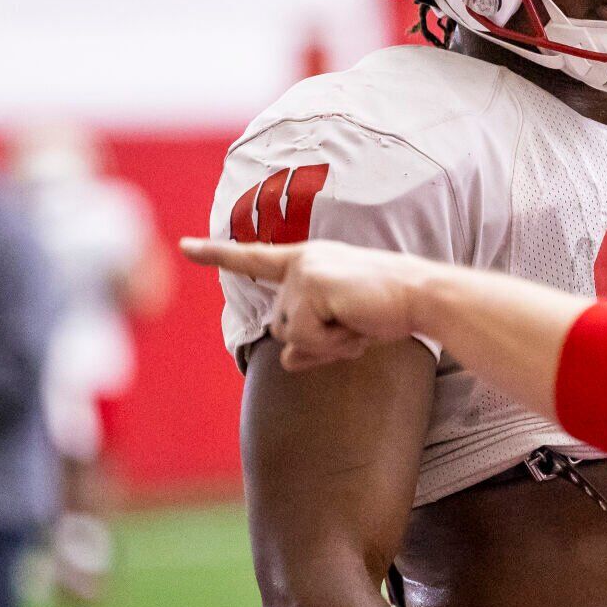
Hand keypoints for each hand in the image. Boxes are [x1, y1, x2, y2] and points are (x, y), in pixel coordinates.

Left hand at [182, 237, 433, 371]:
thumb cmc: (389, 308)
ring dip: (325, 342)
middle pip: (280, 325)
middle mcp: (301, 261)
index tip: (185, 246)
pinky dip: (331, 343)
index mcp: (308, 261)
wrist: (422, 297)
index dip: (217, 255)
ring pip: (290, 334)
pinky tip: (356, 324)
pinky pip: (304, 337)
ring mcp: (303, 272)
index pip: (254, 259)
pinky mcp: (310, 286)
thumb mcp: (344, 328)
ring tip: (359, 323)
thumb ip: (312, 342)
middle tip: (356, 328)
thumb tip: (289, 360)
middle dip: (316, 340)